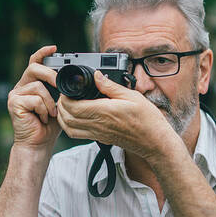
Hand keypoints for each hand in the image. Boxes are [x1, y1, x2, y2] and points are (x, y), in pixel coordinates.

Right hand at [7, 45, 61, 152]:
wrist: (39, 143)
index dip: (43, 53)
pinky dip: (43, 109)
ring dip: (49, 102)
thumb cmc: (49, 125)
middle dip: (51, 75)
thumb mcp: (60, 103)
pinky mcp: (14, 102)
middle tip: (60, 85)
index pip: (35, 62)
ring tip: (50, 113)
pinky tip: (41, 118)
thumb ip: (61, 90)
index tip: (54, 48)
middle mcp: (22, 86)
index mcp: (32, 84)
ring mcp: (16, 94)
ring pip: (38, 86)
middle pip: (35, 68)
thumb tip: (72, 78)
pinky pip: (35, 99)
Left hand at [56, 71, 180, 161]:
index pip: (74, 107)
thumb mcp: (132, 96)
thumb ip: (111, 86)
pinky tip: (75, 117)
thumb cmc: (147, 119)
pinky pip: (77, 135)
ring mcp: (98, 134)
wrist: (154, 141)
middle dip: (61, 105)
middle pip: (67, 118)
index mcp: (104, 112)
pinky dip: (70, 126)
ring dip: (63, 117)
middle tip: (65, 95)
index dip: (65, 97)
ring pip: (69, 129)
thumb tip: (97, 76)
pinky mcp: (100, 138)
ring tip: (67, 105)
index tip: (68, 89)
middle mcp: (98, 125)